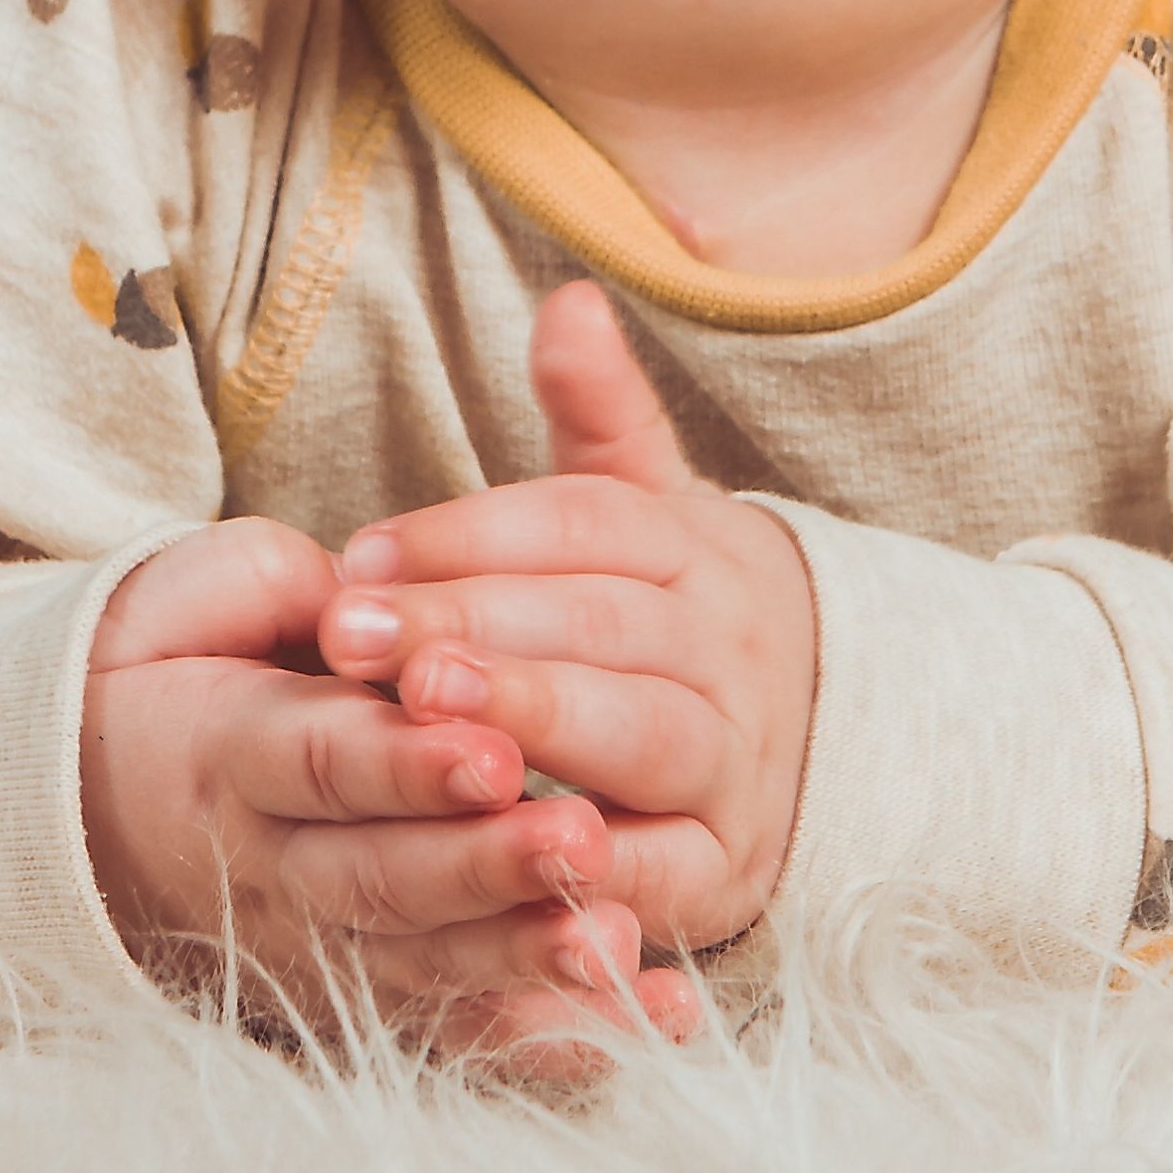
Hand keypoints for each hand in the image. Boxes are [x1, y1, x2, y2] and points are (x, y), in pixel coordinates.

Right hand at [80, 512, 690, 1050]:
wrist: (84, 791)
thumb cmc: (168, 668)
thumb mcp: (196, 599)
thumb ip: (280, 588)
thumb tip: (365, 593)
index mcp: (229, 753)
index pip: (322, 764)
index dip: (406, 765)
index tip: (496, 751)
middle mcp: (271, 864)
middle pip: (380, 877)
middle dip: (483, 867)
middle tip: (581, 842)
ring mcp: (316, 941)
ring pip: (423, 962)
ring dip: (522, 958)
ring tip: (616, 942)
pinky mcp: (361, 989)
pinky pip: (455, 1026)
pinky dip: (546, 1037)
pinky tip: (641, 1022)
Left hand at [317, 280, 815, 958]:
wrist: (815, 742)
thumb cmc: (670, 614)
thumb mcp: (645, 509)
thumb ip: (599, 415)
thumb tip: (569, 300)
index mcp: (698, 549)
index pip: (582, 526)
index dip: (468, 536)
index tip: (358, 554)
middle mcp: (729, 651)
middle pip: (601, 625)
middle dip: (474, 627)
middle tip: (357, 635)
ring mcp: (738, 763)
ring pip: (640, 734)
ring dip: (534, 724)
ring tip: (424, 713)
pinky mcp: (728, 870)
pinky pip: (664, 872)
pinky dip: (592, 870)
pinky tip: (500, 850)